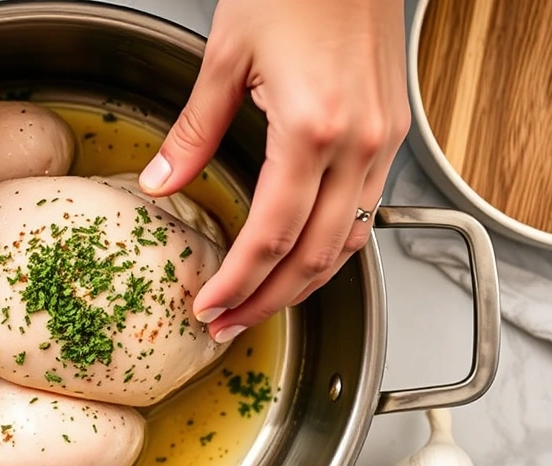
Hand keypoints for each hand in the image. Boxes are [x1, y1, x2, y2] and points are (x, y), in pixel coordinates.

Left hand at [138, 0, 409, 341]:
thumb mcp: (225, 56)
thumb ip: (193, 131)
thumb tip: (161, 183)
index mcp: (313, 127)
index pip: (272, 234)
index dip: (238, 281)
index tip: (209, 307)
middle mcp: (358, 143)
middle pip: (316, 256)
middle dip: (269, 300)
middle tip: (228, 325)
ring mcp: (381, 140)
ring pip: (347, 242)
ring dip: (302, 282)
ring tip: (259, 303)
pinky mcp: (389, 131)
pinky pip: (364, 210)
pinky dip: (331, 245)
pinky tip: (300, 257)